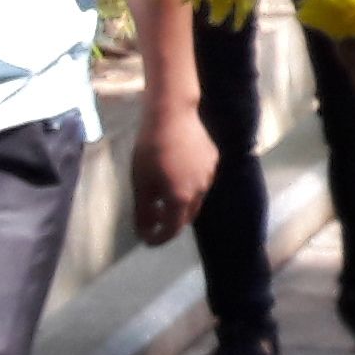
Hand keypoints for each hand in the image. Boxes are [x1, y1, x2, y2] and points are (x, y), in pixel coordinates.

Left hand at [127, 97, 216, 247]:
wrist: (172, 114)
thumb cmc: (150, 149)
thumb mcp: (140, 183)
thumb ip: (143, 211)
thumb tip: (144, 232)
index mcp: (181, 199)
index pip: (172, 230)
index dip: (158, 238)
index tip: (147, 240)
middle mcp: (200, 191)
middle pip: (186, 216)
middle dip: (170, 221)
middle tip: (153, 216)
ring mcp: (210, 175)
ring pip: (196, 197)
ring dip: (180, 200)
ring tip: (164, 189)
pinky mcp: (214, 160)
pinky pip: (202, 179)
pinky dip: (189, 182)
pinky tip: (176, 168)